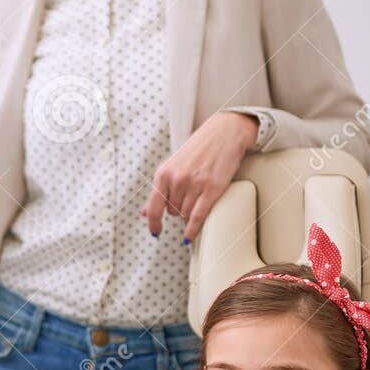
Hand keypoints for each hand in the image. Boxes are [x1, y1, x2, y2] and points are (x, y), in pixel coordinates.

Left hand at [140, 111, 257, 240]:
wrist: (224, 133)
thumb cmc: (199, 149)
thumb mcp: (173, 165)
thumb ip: (160, 189)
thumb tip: (144, 212)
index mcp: (163, 173)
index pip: (153, 206)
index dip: (153, 223)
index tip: (155, 232)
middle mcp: (176, 179)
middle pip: (171, 211)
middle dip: (178, 209)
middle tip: (188, 196)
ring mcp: (194, 185)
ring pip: (184, 214)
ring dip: (188, 213)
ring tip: (197, 197)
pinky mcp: (211, 189)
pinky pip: (197, 217)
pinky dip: (192, 229)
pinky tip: (188, 236)